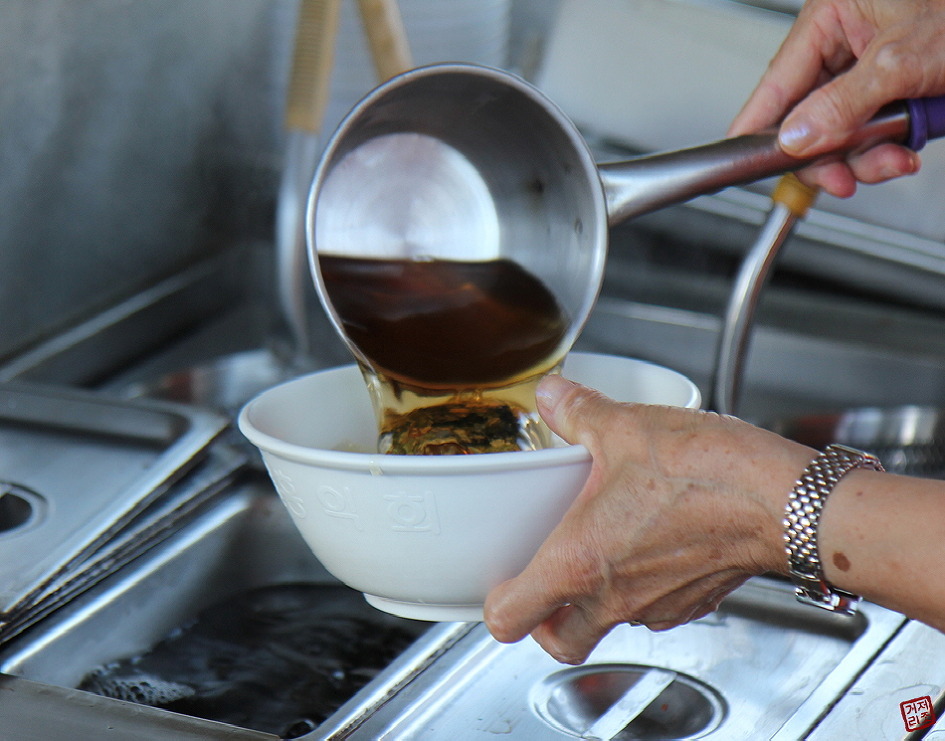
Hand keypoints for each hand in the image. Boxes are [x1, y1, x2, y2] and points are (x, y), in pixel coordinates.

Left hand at [484, 374, 813, 664]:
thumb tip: (552, 397)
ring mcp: (656, 605)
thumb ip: (578, 413)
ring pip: (607, 626)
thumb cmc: (708, 474)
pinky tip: (646, 543)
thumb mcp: (625, 428)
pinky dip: (639, 588)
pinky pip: (651, 609)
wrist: (787, 501)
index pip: (510, 620)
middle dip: (543, 622)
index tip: (498, 580)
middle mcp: (614, 597)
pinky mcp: (693, 601)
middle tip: (540, 584)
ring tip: (596, 549)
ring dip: (593, 600)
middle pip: (558, 642)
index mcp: (579, 563)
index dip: (496, 605)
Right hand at [729, 0, 944, 196]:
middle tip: (842, 178)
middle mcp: (844, 42)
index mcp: (830, 18)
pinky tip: (906, 147)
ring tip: (897, 157)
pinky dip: (889, 149)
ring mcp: (869, 68)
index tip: (739, 164)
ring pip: (842, 133)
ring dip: (868, 157)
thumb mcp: (903, 59)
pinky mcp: (894, 89)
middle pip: (806, 119)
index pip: (775, 85)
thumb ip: (842, 103)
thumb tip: (794, 138)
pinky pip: (873, 132)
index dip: (757, 129)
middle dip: (830, 154)